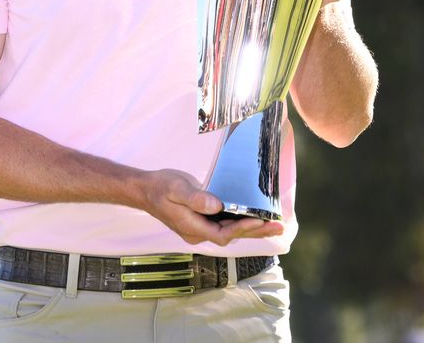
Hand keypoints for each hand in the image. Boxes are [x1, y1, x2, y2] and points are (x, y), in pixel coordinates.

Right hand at [138, 169, 284, 245]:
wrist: (145, 190)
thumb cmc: (160, 187)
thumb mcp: (177, 189)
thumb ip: (196, 198)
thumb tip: (216, 206)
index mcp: (192, 228)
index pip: (223, 234)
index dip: (243, 228)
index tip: (260, 220)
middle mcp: (198, 232)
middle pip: (231, 236)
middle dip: (256, 232)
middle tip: (279, 226)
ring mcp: (200, 228)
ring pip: (230, 232)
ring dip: (252, 228)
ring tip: (273, 223)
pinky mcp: (202, 221)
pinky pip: (225, 225)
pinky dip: (241, 222)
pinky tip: (253, 217)